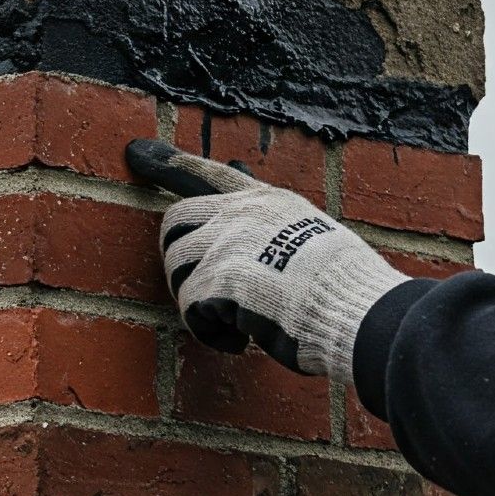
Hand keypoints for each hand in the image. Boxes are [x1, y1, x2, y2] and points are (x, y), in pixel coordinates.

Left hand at [127, 141, 405, 384]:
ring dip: (196, 302)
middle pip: (175, 221)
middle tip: (196, 290)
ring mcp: (227, 242)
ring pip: (176, 267)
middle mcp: (242, 213)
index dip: (171, 164)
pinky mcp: (218, 278)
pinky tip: (240, 342)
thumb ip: (276, 235)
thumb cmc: (345, 288)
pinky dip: (209, 333)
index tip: (138, 153)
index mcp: (268, 202)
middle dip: (176, 257)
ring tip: (230, 324)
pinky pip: (189, 308)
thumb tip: (253, 248)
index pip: (213, 174)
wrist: (356, 309)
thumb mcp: (312, 238)